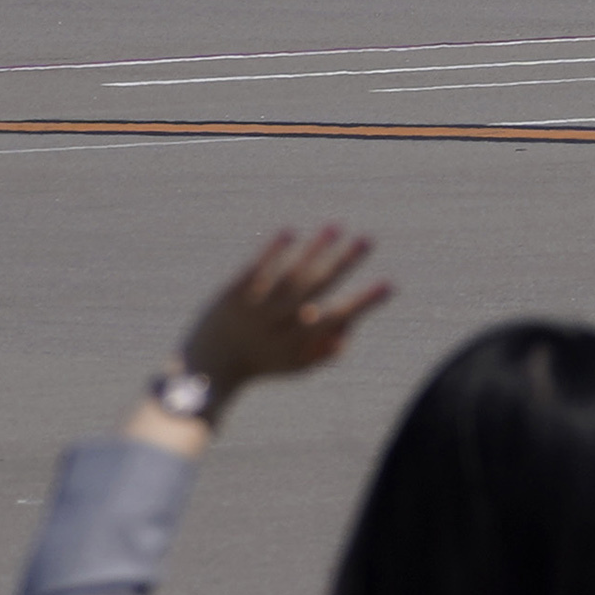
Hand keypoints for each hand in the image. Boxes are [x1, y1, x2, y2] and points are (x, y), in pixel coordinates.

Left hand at [169, 228, 390, 421]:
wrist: (205, 368)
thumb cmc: (261, 363)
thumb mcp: (296, 366)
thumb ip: (327, 350)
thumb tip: (353, 323)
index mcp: (298, 342)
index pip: (338, 318)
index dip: (365, 302)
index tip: (390, 284)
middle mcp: (278, 323)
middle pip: (317, 288)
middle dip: (344, 263)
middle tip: (368, 241)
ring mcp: (254, 308)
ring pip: (290, 274)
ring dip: (315, 249)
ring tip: (337, 226)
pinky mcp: (232, 295)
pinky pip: (256, 270)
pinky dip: (273, 251)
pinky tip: (291, 232)